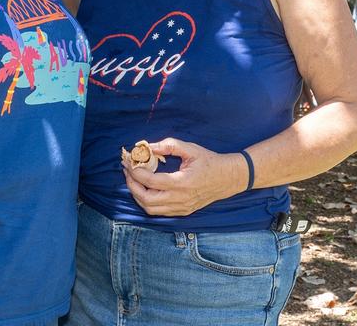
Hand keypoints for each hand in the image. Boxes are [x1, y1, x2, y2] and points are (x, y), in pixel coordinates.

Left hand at [122, 138, 246, 216]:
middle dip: (132, 185)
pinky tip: (144, 189)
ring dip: (137, 195)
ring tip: (133, 180)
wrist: (229, 178)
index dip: (136, 172)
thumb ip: (168, 145)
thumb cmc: (209, 161)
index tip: (129, 162)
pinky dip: (147, 202)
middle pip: (146, 199)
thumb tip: (147, 147)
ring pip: (150, 209)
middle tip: (128, 171)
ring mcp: (182, 208)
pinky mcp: (183, 211)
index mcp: (182, 183)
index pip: (151, 181)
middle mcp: (181, 199)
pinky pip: (159, 212)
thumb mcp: (190, 149)